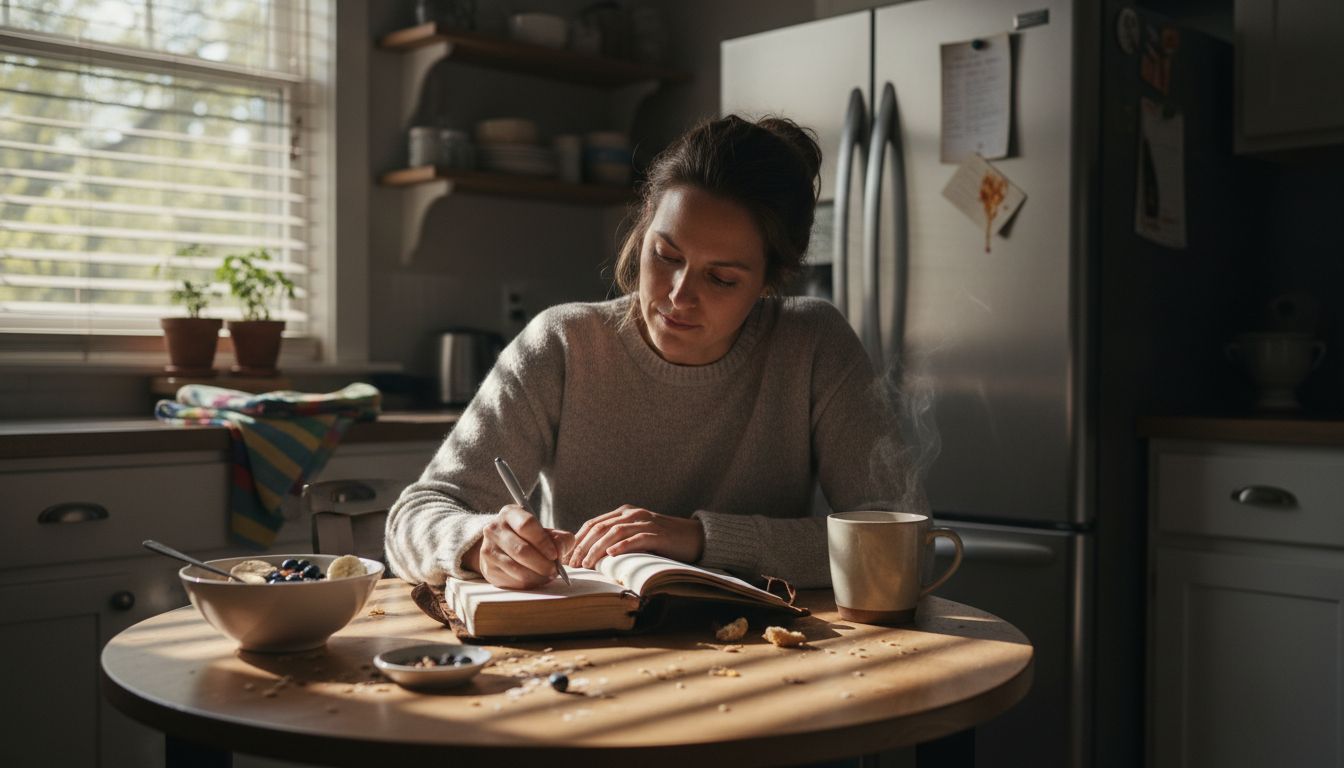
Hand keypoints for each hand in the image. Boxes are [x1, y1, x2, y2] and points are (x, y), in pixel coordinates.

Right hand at [464, 505, 575, 589]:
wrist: (501, 547)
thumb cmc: (528, 537)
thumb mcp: (544, 531)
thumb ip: (559, 538)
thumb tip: (560, 551)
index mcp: (510, 513)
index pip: (527, 525)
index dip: (543, 542)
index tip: (554, 555)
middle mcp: (494, 529)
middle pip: (521, 550)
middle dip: (542, 563)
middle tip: (554, 570)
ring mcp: (488, 549)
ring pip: (516, 568)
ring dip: (537, 576)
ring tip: (547, 575)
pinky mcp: (489, 569)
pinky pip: (512, 580)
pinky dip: (528, 583)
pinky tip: (535, 579)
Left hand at [567, 505, 703, 568]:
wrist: (693, 537)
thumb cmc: (662, 540)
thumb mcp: (635, 535)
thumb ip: (617, 539)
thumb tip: (590, 556)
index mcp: (624, 512)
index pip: (594, 523)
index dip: (578, 539)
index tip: (568, 556)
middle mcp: (632, 514)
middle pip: (600, 527)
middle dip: (584, 546)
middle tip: (573, 563)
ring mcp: (645, 522)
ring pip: (614, 532)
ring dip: (598, 548)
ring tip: (588, 563)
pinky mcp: (658, 534)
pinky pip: (636, 538)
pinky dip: (622, 545)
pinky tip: (612, 554)